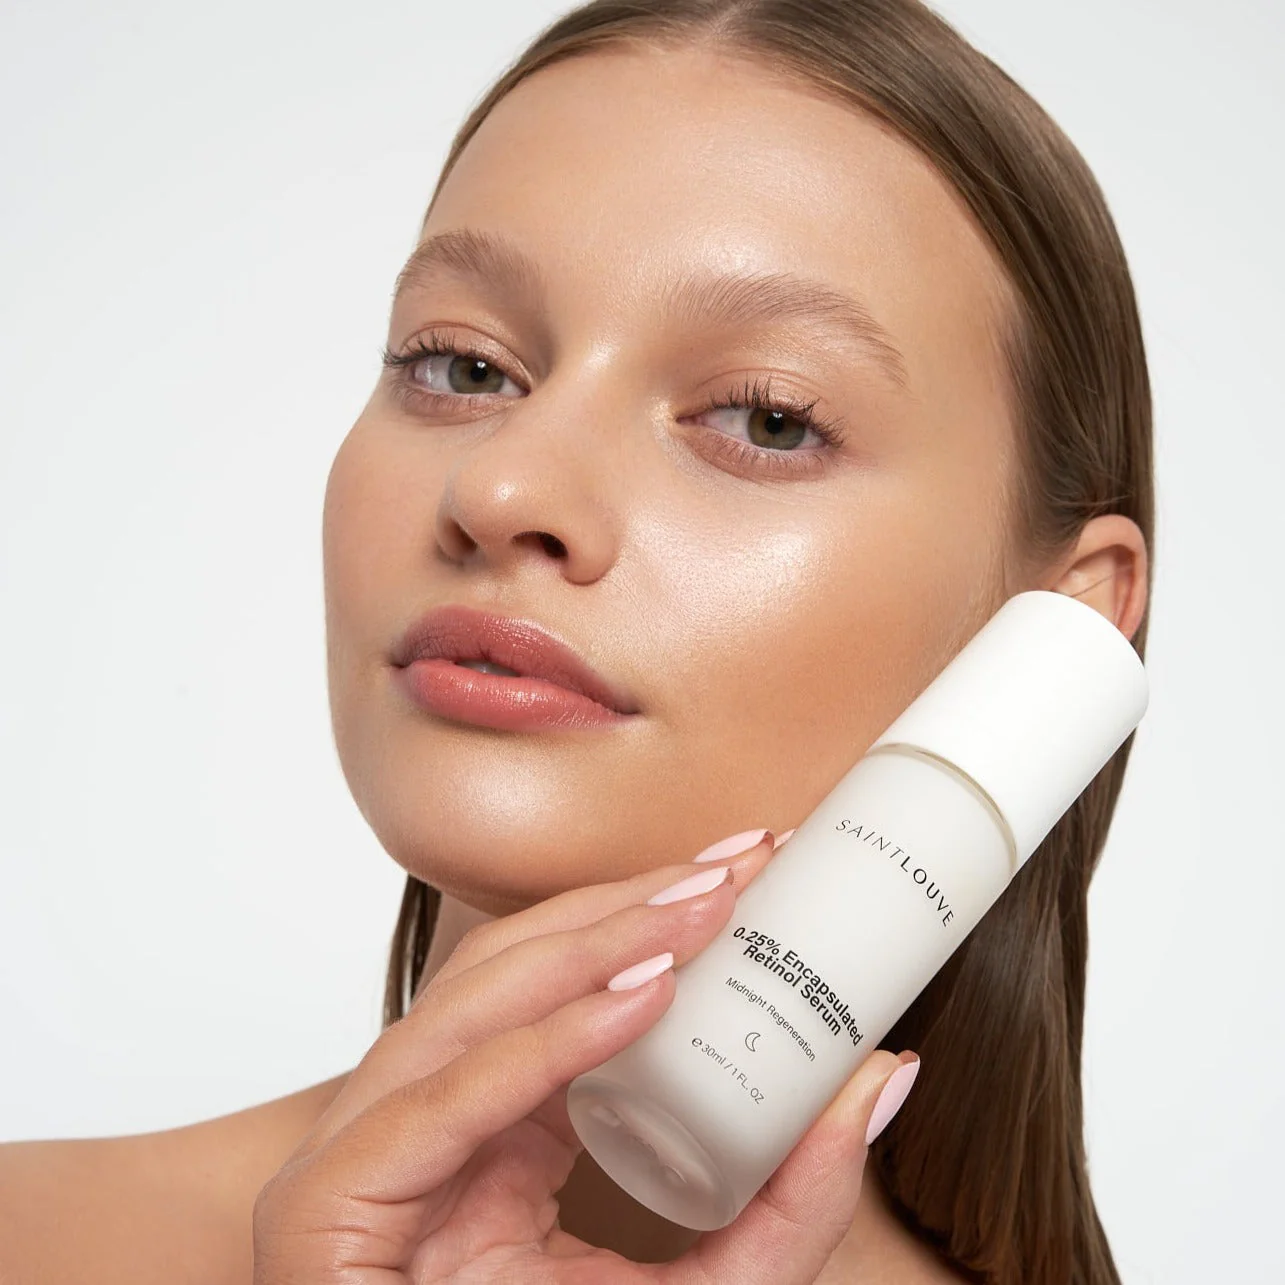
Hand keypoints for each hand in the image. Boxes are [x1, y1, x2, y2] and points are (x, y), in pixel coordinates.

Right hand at [252, 833, 917, 1282]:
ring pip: (476, 1003)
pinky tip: (644, 998)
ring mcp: (364, 1151)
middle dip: (629, 905)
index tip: (746, 870)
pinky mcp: (329, 1201)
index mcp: (489, 1123)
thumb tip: (887, 1077)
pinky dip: (546, 1043)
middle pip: (516, 969)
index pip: (556, 985)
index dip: (644, 916)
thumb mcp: (709, 1283)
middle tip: (739, 863)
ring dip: (597, 944)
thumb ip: (793, 1197)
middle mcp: (421, 1118)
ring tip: (703, 909)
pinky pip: (446, 1100)